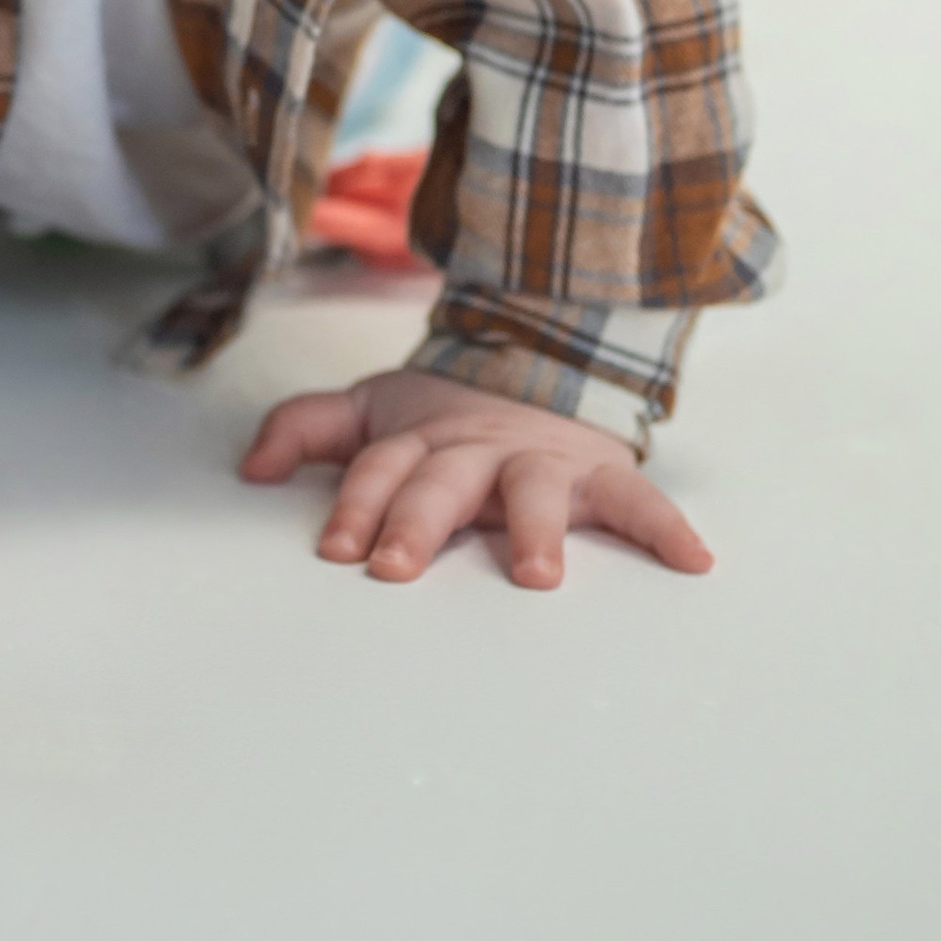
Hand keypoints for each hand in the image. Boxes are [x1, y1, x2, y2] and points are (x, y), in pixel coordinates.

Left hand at [240, 367, 711, 590]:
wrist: (537, 367)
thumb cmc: (444, 418)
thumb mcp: (372, 411)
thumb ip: (307, 429)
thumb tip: (248, 467)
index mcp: (422, 440)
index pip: (378, 469)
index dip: (356, 505)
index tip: (337, 547)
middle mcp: (478, 449)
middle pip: (441, 482)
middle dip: (417, 522)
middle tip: (397, 568)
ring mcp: (540, 461)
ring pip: (533, 490)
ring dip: (533, 527)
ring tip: (535, 574)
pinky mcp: (598, 474)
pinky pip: (637, 499)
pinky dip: (665, 527)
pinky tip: (691, 561)